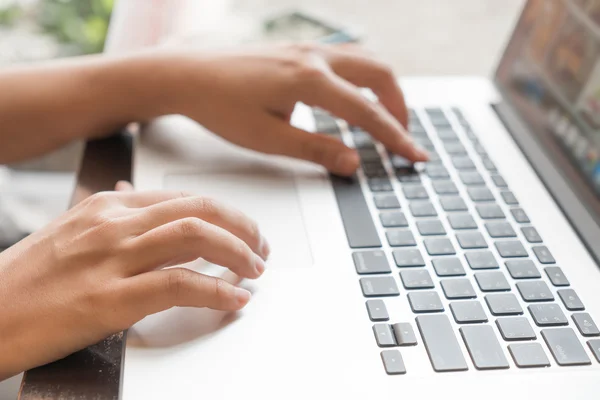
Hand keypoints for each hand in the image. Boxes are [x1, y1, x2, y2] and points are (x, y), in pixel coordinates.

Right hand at [0, 189, 268, 379]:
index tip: (243, 230)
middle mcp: (114, 225)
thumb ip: (109, 216)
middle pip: (199, 210)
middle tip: (261, 248)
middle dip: (242, 227)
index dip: (225, 214)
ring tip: (256, 269)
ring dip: (238, 253)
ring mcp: (111, 259)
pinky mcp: (108, 300)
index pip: (184, 199)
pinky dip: (216, 291)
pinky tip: (234, 299)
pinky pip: (178, 285)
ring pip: (196, 238)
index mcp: (108, 209)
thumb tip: (131, 197)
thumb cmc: (26, 279)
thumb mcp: (70, 233)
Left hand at [156, 43, 427, 175]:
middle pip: (380, 75)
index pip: (368, 112)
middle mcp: (315, 56)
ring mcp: (307, 47)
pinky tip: (353, 99)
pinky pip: (345, 58)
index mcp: (310, 80)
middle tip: (402, 139)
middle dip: (399, 108)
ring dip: (383, 90)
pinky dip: (362, 80)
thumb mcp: (268, 139)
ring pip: (365, 61)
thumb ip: (316, 149)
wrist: (186, 74)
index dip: (396, 137)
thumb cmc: (220, 106)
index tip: (415, 156)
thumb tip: (354, 163)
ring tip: (384, 121)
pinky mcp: (298, 48)